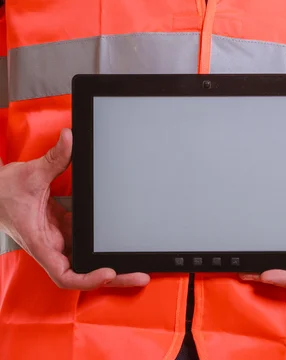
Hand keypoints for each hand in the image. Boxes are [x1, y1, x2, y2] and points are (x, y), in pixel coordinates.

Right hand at [0, 129, 149, 289]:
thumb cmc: (4, 190)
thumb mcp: (30, 173)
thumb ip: (53, 158)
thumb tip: (69, 138)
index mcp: (40, 242)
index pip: (64, 274)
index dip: (87, 278)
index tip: (108, 271)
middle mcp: (51, 245)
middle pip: (82, 270)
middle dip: (111, 275)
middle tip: (139, 274)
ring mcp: (57, 237)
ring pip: (84, 256)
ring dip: (107, 258)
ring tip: (135, 258)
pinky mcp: (61, 227)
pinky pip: (82, 237)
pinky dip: (98, 238)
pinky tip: (118, 233)